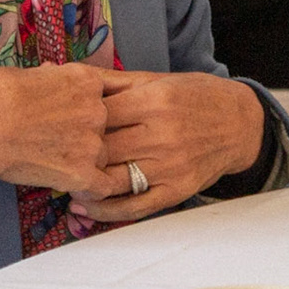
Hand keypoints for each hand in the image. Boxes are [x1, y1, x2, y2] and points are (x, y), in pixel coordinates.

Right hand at [0, 63, 128, 197]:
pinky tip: (76, 187)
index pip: (113, 90)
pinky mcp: (82, 174)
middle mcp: (96, 108)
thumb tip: (52, 77)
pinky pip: (103, 187)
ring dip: (87, 161)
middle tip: (59, 139)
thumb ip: (51, 80)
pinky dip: (91, 189)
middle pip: (107, 125)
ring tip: (56, 162)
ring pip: (104, 156)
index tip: (87, 113)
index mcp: (85, 79)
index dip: (99, 104)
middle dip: (87, 133)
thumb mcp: (26, 73)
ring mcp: (92, 142)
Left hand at [67, 70, 264, 222]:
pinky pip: (135, 206)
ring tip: (59, 181)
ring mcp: (170, 166)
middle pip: (103, 149)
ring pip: (115, 181)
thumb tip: (72, 77)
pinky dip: (106, 210)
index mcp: (154, 101)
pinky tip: (83, 207)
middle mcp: (162, 134)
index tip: (55, 123)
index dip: (75, 120)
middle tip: (49, 154)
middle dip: (74, 152)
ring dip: (82, 185)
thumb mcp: (157, 79)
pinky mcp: (177, 190)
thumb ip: (116, 83)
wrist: (239, 122)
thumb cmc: (193, 96)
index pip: (101, 114)